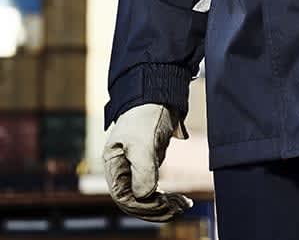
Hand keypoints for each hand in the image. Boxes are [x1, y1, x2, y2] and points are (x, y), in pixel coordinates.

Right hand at [103, 104, 192, 222]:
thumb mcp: (143, 143)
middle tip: (178, 207)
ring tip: (183, 204)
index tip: (164, 204)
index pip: (124, 196)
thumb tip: (144, 196)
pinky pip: (155, 188)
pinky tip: (180, 199)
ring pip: (147, 196)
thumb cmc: (146, 114)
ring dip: (164, 204)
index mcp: (114, 163)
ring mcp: (136, 166)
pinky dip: (167, 196)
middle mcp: (122, 168)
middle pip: (136, 199)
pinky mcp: (149, 163)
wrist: (160, 92)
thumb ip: (142, 171)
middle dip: (156, 207)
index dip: (143, 205)